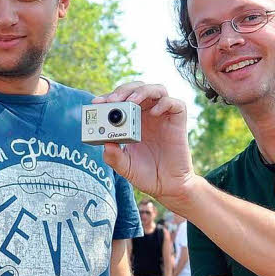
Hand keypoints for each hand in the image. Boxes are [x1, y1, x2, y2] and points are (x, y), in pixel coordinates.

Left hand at [94, 82, 195, 206]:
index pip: (120, 99)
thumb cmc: (145, 174)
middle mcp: (147, 114)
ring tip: (131, 101)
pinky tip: (154, 113)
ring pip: (156, 89)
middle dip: (123, 90)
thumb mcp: (124, 166)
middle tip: (112, 100)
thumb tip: (105, 144)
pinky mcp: (178, 121)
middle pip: (137, 88)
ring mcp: (163, 116)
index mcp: (131, 120)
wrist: (167, 186)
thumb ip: (113, 157)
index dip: (109, 96)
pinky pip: (176, 104)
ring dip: (142, 91)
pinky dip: (165, 103)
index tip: (96, 102)